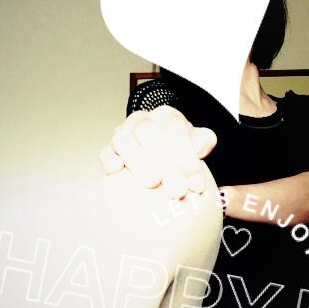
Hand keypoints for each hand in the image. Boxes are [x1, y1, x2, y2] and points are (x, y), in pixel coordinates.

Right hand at [99, 107, 216, 197]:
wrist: (158, 155)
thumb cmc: (179, 152)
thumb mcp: (197, 143)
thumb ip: (203, 141)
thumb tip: (200, 145)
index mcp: (167, 116)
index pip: (175, 127)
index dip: (186, 154)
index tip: (195, 183)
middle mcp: (143, 121)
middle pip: (149, 133)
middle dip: (165, 163)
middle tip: (177, 190)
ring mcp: (123, 134)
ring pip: (123, 139)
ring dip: (138, 161)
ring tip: (153, 183)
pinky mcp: (109, 152)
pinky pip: (105, 154)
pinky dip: (110, 162)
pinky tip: (118, 173)